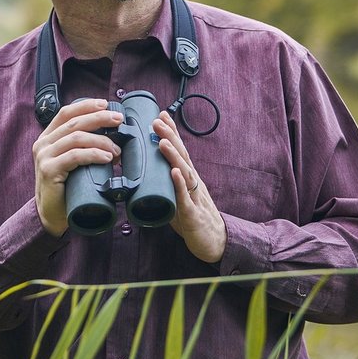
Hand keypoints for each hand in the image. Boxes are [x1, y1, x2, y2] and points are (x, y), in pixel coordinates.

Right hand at [31, 99, 122, 235]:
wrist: (51, 214)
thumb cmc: (67, 187)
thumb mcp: (73, 161)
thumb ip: (84, 146)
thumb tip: (115, 136)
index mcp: (48, 137)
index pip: (66, 112)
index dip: (87, 105)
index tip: (106, 104)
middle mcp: (43, 143)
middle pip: (74, 122)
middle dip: (99, 118)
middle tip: (119, 120)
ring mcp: (44, 156)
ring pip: (76, 137)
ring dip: (101, 140)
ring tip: (117, 150)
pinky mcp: (49, 170)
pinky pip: (74, 156)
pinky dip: (94, 154)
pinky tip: (107, 157)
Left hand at [154, 111, 225, 262]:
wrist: (215, 242)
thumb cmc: (194, 219)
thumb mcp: (177, 198)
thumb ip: (165, 186)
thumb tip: (142, 178)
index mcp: (189, 178)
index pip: (180, 151)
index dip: (171, 133)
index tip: (161, 115)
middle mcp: (193, 182)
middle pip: (182, 155)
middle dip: (169, 137)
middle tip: (157, 121)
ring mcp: (194, 196)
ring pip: (185, 172)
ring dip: (173, 155)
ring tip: (162, 141)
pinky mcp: (192, 214)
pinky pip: (186, 197)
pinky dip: (180, 183)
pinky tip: (174, 172)